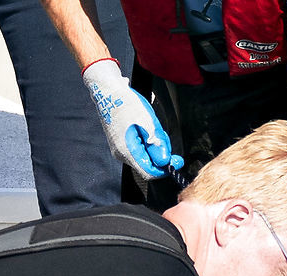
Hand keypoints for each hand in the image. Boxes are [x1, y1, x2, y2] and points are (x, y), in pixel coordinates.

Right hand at [82, 59, 182, 180]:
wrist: (109, 91)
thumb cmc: (127, 104)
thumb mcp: (147, 123)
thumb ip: (156, 145)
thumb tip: (165, 162)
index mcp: (127, 151)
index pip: (149, 173)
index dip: (165, 169)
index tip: (177, 160)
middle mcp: (121, 155)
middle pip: (148, 164)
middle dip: (160, 153)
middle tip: (163, 134)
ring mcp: (119, 150)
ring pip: (144, 156)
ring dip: (154, 145)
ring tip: (153, 126)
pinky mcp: (121, 144)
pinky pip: (138, 149)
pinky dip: (147, 142)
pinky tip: (146, 128)